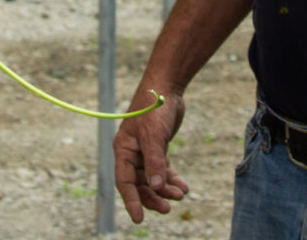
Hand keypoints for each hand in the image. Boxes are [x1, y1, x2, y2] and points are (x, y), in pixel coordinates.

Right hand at [114, 82, 188, 222]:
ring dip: (165, 189)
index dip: (131, 201)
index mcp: (123, 150)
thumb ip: (155, 162)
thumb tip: (157, 188)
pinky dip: (172, 179)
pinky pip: (162, 170)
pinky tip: (183, 187)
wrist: (167, 86)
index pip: (124, 182)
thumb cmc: (154, 108)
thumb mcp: (154, 136)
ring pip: (152, 178)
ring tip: (181, 195)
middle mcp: (131, 153)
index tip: (139, 219)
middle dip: (153, 197)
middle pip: (139, 184)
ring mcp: (145, 151)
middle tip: (168, 208)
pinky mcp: (158, 148)